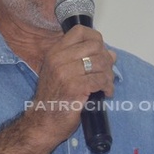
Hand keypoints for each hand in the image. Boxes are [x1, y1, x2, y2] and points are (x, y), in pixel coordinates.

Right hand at [25, 25, 116, 145]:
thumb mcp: (62, 73)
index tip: (100, 51)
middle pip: (95, 46)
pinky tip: (106, 93)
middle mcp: (58, 59)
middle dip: (106, 59)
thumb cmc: (54, 98)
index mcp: (55, 52)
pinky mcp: (74, 88)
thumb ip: (82, 60)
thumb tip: (111, 53)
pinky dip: (107, 86)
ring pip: (100, 63)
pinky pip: (100, 80)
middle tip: (106, 72)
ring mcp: (66, 73)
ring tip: (106, 84)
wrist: (43, 122)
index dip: (96, 38)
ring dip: (109, 74)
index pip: (80, 31)